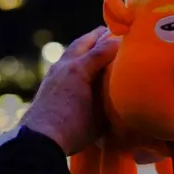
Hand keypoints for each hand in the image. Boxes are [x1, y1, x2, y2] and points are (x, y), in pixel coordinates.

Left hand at [20, 27, 120, 154]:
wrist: (39, 140)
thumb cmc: (74, 128)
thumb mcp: (100, 112)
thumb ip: (111, 93)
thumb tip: (126, 85)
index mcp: (79, 67)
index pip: (104, 47)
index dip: (119, 41)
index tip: (133, 37)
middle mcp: (65, 65)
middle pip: (85, 41)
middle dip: (101, 36)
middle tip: (116, 34)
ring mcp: (54, 73)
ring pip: (73, 50)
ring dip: (87, 45)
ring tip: (100, 48)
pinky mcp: (48, 83)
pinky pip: (66, 61)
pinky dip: (78, 57)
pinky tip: (84, 67)